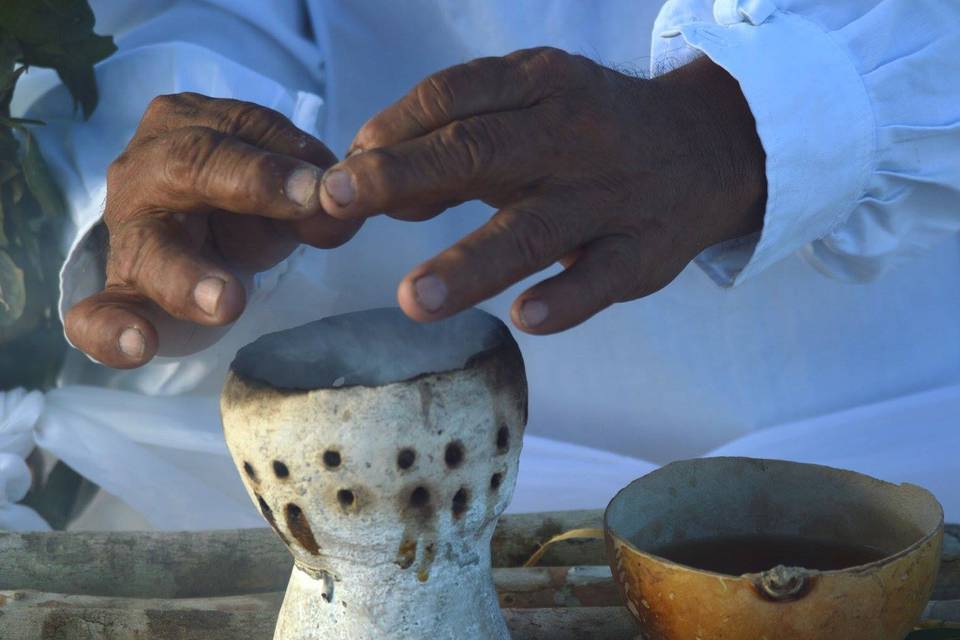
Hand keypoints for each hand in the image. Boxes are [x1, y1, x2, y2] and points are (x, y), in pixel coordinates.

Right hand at [65, 93, 360, 367]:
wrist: (203, 241)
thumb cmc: (249, 204)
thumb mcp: (288, 195)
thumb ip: (315, 203)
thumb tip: (339, 211)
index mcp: (191, 126)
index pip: (240, 129)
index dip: (282, 160)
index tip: (320, 191)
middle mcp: (148, 169)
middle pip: (189, 167)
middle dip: (246, 187)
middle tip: (304, 205)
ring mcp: (129, 232)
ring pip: (149, 248)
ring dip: (187, 276)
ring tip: (226, 302)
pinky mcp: (121, 291)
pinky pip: (96, 312)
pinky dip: (109, 330)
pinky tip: (136, 346)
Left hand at [320, 49, 765, 333]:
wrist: (704, 147)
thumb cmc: (587, 131)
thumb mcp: (526, 112)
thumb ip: (450, 146)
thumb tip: (369, 188)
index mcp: (537, 86)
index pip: (451, 99)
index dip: (389, 132)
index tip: (336, 173)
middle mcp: (570, 134)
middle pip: (480, 152)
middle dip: (405, 176)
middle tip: (337, 203)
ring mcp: (609, 196)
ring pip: (534, 228)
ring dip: (471, 263)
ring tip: (413, 298)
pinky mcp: (642, 251)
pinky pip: (602, 277)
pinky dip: (564, 298)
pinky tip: (524, 318)